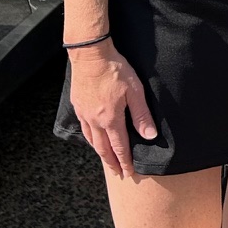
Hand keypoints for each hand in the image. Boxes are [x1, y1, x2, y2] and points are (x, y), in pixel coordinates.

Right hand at [68, 38, 156, 177]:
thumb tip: (150, 136)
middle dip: (112, 162)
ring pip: (92, 140)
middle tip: (117, 173)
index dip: (125, 161)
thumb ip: (142, 115)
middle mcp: (95, 120)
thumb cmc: (115, 70)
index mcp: (111, 119)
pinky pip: (84, 128)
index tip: (129, 172)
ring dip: (100, 152)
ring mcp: (84, 114)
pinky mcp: (78, 105)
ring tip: (106, 160)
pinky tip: (93, 138)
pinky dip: (90, 138)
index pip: (119, 147)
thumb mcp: (134, 91)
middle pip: (103, 148)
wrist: (90, 55)